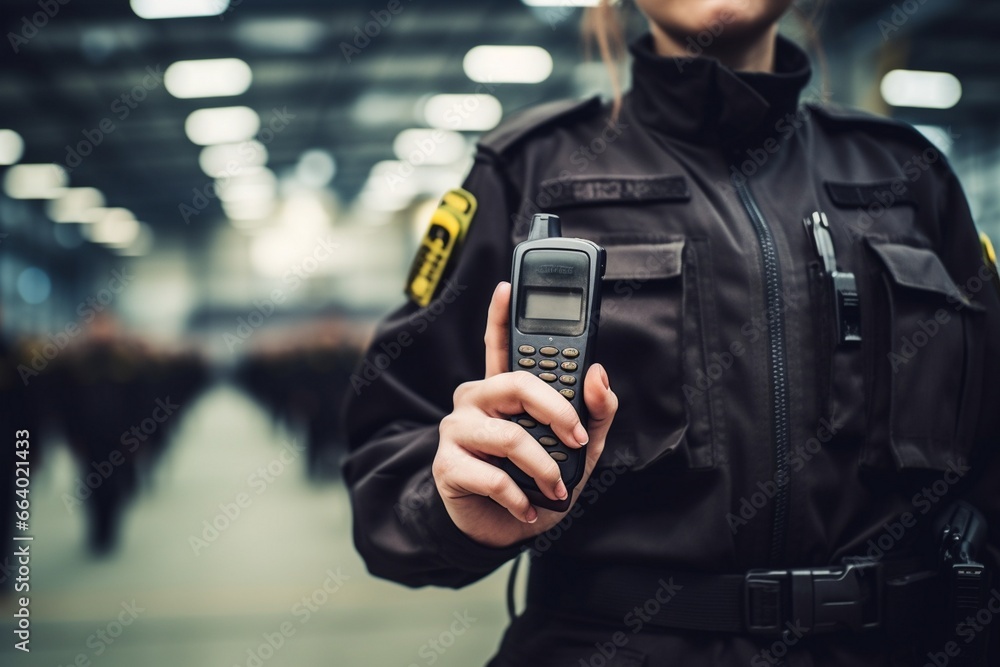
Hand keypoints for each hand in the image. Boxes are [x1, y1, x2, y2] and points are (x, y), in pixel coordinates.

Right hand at [433, 281, 617, 547]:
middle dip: (555, 410)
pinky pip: (493, 475)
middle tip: (576, 437)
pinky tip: (527, 507)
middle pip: (514, 383)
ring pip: (509, 436)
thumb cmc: (537, 482)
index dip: (500, 313)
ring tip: (554, 488)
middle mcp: (477, 401)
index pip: (499, 342)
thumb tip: (598, 375)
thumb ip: (595, 412)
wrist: (502, 532)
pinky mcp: (447, 464)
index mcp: (505, 391)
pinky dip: (520, 498)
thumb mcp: (580, 448)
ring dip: (542, 468)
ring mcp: (457, 430)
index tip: (508, 285)